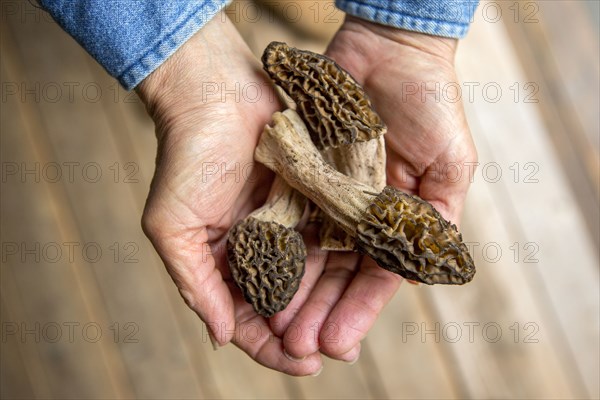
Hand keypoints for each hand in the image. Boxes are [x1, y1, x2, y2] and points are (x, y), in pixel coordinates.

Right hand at [137, 16, 321, 375]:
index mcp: (224, 260)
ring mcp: (289, 222)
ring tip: (353, 328)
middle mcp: (259, 246)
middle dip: (308, 331)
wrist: (216, 91)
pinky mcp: (314, 196)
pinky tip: (365, 278)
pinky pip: (334, 235)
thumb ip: (194, 282)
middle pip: (287, 303)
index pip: (247, 317)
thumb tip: (221, 337)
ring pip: (315, 275)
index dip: (270, 347)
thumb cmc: (187, 155)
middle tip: (336, 352)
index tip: (301, 363)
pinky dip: (347, 258)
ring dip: (332, 303)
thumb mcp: (172, 226)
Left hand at [273, 17, 476, 361]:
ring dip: (292, 289)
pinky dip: (273, 244)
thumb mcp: (451, 162)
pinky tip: (259, 272)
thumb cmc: (430, 101)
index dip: (358, 311)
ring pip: (305, 251)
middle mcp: (357, 213)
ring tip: (274, 325)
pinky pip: (284, 213)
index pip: (375, 276)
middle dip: (318, 310)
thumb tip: (426, 269)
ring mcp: (326, 194)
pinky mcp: (299, 172)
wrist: (388, 48)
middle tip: (298, 346)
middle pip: (335, 272)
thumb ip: (439, 215)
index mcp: (395, 218)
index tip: (338, 343)